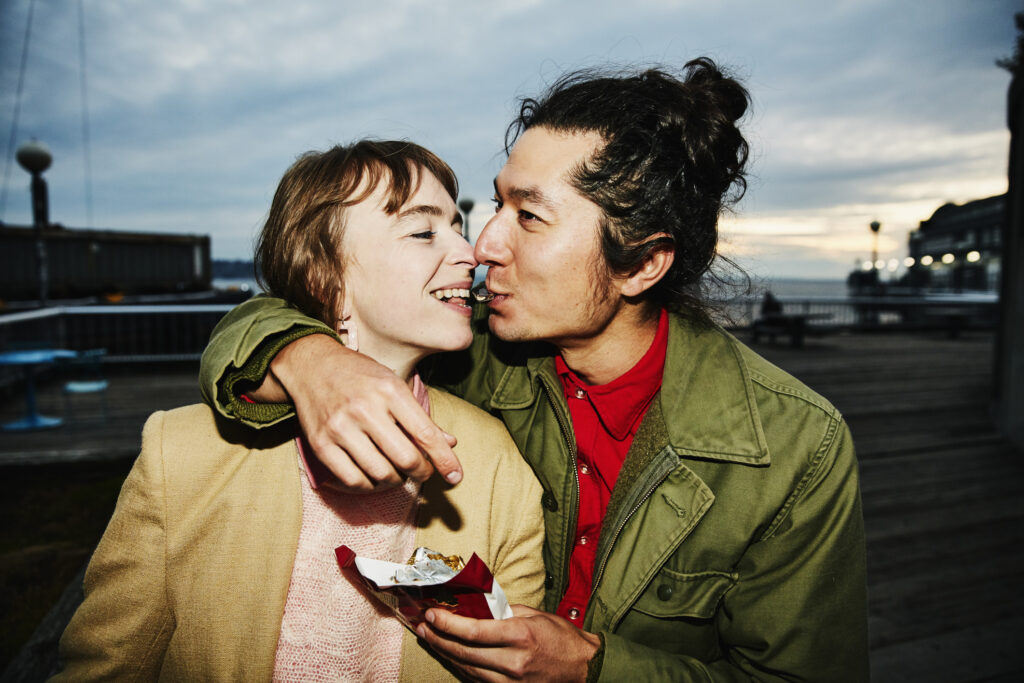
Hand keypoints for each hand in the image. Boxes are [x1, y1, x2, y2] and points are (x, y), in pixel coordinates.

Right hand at [260, 334, 461, 491]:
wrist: (311, 365)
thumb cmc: (359, 375)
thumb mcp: (394, 384)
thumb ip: (420, 417)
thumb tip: (450, 444)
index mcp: (389, 390)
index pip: (425, 434)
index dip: (444, 459)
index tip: (456, 476)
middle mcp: (365, 409)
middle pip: (406, 459)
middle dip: (421, 471)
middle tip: (423, 470)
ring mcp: (340, 428)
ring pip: (381, 473)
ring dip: (397, 479)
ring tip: (399, 472)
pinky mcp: (321, 444)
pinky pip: (353, 480)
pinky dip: (370, 485)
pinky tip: (375, 476)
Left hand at [416, 605, 600, 681]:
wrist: (584, 669)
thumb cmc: (562, 638)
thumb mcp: (535, 614)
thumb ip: (504, 611)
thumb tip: (477, 606)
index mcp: (520, 635)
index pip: (474, 631)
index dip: (448, 623)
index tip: (431, 614)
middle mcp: (513, 661)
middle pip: (464, 653)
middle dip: (438, 639)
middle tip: (422, 627)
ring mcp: (511, 682)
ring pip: (467, 669)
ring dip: (445, 654)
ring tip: (430, 640)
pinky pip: (478, 681)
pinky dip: (462, 668)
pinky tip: (451, 657)